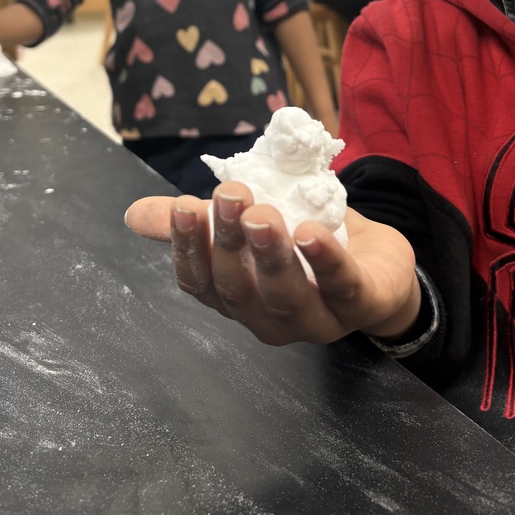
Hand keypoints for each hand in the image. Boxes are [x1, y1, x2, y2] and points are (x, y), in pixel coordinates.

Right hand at [124, 181, 419, 346]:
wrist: (381, 262)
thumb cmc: (307, 244)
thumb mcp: (253, 225)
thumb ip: (202, 220)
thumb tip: (133, 215)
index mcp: (240, 299)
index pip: (201, 283)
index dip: (188, 248)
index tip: (183, 206)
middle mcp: (271, 319)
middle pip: (240, 289)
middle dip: (229, 242)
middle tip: (229, 194)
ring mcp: (317, 320)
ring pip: (286, 298)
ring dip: (271, 255)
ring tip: (262, 214)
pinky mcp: (362, 305)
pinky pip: (343, 288)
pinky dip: (326, 262)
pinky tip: (311, 233)